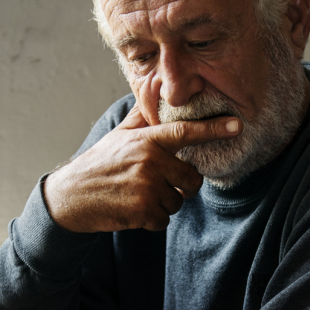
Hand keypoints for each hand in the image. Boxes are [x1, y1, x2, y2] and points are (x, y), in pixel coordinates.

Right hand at [44, 106, 240, 232]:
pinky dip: (152, 220)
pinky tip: (132, 209)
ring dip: (162, 204)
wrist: (71, 196)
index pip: (185, 132)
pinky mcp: (142, 210)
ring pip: (177, 202)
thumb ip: (141, 117)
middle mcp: (149, 160)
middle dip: (181, 187)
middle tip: (157, 184)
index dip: (214, 129)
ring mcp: (147, 186)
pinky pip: (164, 220)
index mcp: (147, 140)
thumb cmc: (99, 164)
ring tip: (137, 195)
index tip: (238, 125)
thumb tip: (153, 89)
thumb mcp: (119, 135)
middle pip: (191, 180)